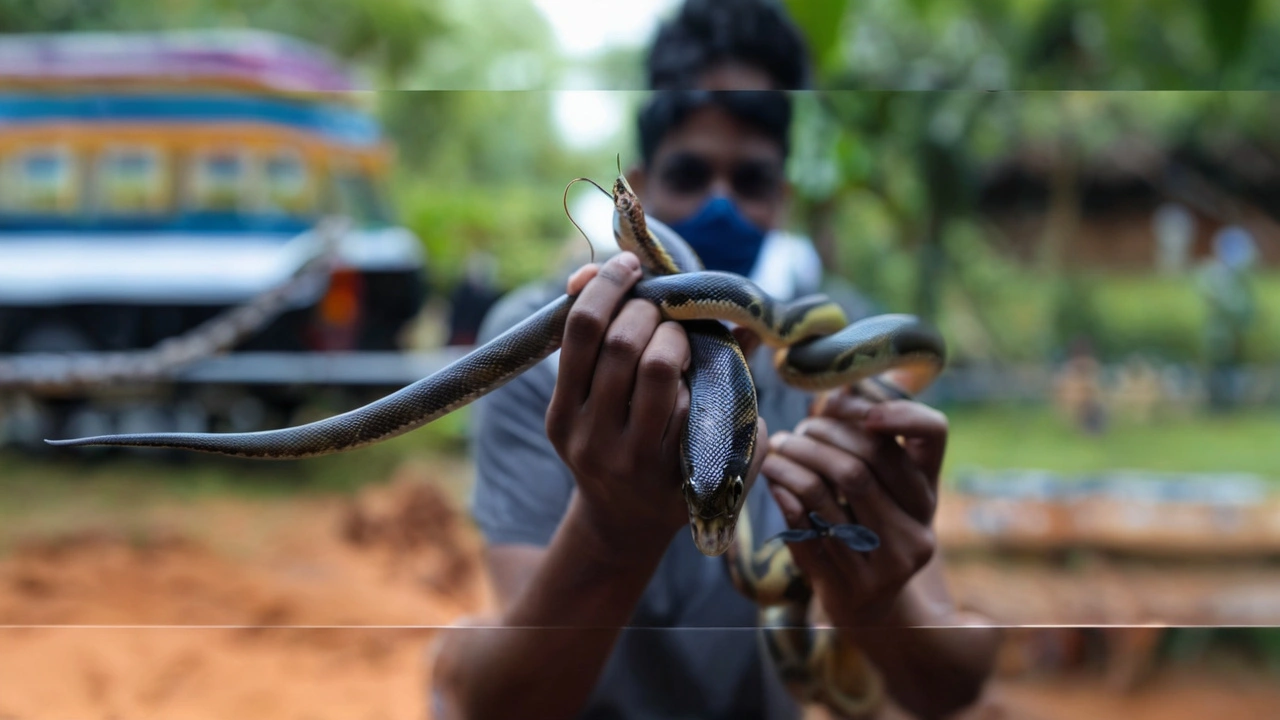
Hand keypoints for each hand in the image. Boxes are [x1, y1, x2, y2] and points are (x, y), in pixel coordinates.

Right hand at [545, 252, 692, 550]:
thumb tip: (634, 264)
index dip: (609, 286)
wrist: (622, 525)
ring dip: (681, 341)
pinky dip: (717, 384)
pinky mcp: (680, 480)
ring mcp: (637, 463)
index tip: (629, 266)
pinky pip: (704, 411)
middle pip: (627, 347)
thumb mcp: (590, 400)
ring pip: (664, 375)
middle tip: (661, 313)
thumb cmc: (611, 441)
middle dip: (652, 314)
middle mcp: (594, 440)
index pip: (581, 330)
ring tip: (683, 342)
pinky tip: (712, 382)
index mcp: (564, 415)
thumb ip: (604, 337)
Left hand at [762, 386, 947, 626]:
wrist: (873, 606)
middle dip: (819, 436)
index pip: (932, 433)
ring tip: (776, 449)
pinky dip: (784, 494)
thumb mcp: (884, 488)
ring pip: (827, 491)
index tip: (858, 407)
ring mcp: (886, 561)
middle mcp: (918, 526)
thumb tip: (833, 391)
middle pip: (862, 463)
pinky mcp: (851, 585)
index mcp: (929, 488)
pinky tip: (774, 480)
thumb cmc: (870, 525)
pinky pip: (806, 526)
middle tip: (796, 430)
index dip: (898, 411)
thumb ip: (866, 441)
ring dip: (792, 461)